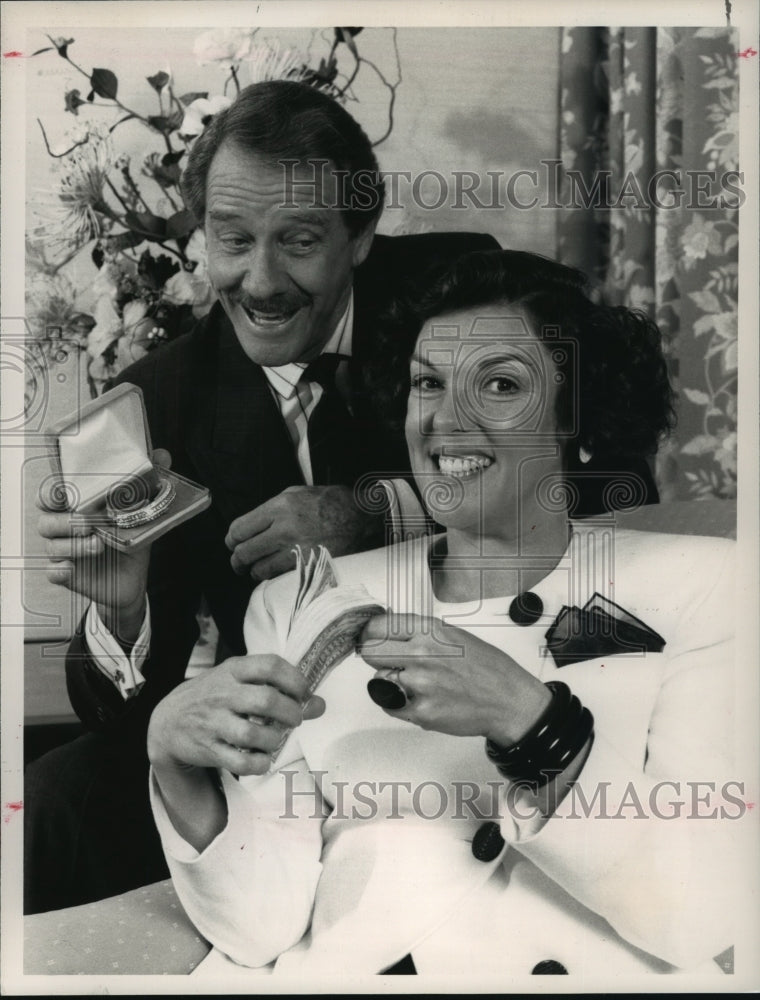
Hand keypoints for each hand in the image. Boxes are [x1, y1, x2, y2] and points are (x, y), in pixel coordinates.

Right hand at [38, 448, 170, 642]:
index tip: (64, 494)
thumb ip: (148, 480)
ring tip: (99, 544)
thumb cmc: (128, 537)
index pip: (50, 496)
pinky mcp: (67, 574)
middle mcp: (65, 528)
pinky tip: (71, 569)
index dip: (50, 494)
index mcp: (77, 508)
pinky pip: (52, 572)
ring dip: (72, 545)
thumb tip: (162, 455)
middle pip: (46, 520)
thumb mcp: (141, 510)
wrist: (133, 576)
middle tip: (90, 523)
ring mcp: (63, 552)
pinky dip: (58, 570)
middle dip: (64, 521)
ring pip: (50, 545)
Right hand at [147, 654, 325, 777]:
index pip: (271, 665)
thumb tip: (320, 704)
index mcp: (233, 670)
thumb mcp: (240, 683)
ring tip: (275, 739)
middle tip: (294, 719)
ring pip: (254, 735)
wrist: (167, 721)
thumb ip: (278, 689)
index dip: (296, 679)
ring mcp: (214, 722)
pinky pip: (241, 763)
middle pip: (267, 701)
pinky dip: (259, 764)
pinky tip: (262, 759)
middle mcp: (223, 694)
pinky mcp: (208, 749)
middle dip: (291, 713)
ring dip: (274, 740)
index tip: (304, 693)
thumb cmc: (214, 696)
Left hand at [225, 484, 382, 581]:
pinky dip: (269, 577)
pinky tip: (271, 573)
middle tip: (238, 562)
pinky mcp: (306, 565)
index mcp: (280, 506)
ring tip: (254, 570)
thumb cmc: (332, 504)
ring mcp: (295, 548)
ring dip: (252, 570)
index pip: (240, 528)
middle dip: (237, 559)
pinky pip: (276, 576)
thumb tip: (253, 523)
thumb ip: (273, 507)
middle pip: (244, 550)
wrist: (363, 518)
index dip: (231, 539)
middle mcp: (284, 527)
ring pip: (257, 567)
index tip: (232, 543)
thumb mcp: (299, 493)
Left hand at [358, 613, 550, 743]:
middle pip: (370, 652)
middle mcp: (423, 653)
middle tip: (385, 661)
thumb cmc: (486, 667)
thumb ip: (420, 633)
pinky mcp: (421, 711)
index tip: (369, 637)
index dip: (370, 633)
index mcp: (431, 631)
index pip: (378, 626)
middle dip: (374, 656)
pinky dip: (399, 703)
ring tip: (416, 683)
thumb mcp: (454, 635)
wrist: (508, 700)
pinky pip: (390, 705)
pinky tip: (421, 699)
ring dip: (391, 682)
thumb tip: (388, 630)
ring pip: (379, 679)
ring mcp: (420, 684)